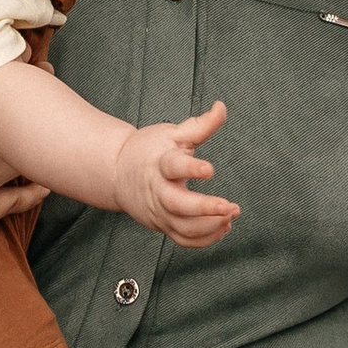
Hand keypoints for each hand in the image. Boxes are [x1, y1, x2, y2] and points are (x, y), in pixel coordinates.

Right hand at [0, 77, 38, 241]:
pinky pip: (17, 202)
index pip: (15, 88)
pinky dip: (33, 190)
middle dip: (41, 116)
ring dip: (39, 154)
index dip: (32, 79)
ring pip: (27, 166)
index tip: (41, 72)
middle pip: (28, 127)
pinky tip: (42, 183)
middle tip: (53, 106)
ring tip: (51, 144)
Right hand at [111, 101, 239, 247]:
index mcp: (160, 163)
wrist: (116, 172)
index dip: (191, 168)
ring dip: (209, 226)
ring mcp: (159, 211)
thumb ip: (200, 125)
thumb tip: (222, 107)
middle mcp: (158, 190)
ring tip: (231, 216)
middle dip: (204, 208)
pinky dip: (204, 240)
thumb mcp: (172, 133)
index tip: (209, 170)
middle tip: (229, 207)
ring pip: (182, 227)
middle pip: (177, 205)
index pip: (174, 166)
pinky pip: (183, 240)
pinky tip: (222, 228)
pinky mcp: (162, 225)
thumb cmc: (150, 149)